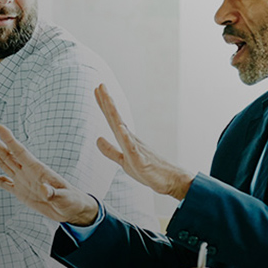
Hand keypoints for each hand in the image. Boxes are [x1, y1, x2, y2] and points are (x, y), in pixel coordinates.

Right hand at [0, 124, 99, 224]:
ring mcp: (23, 181)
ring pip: (3, 163)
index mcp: (38, 170)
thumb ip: (53, 193)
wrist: (71, 210)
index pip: (20, 152)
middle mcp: (27, 172)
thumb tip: (45, 189)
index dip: (9, 140)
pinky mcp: (20, 192)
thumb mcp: (64, 198)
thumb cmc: (71, 201)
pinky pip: (3, 183)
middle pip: (7, 154)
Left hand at [93, 84, 194, 199]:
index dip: (104, 105)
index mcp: (127, 139)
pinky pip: (132, 148)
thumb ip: (110, 150)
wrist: (171, 182)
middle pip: (116, 119)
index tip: (96, 90)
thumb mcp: (123, 160)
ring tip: (108, 99)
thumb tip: (97, 139)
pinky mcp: (141, 161)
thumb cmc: (149, 171)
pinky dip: (126, 138)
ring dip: (115, 114)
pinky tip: (120, 128)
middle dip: (107, 102)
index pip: (112, 119)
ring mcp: (137, 149)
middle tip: (100, 85)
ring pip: (123, 129)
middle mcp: (132, 140)